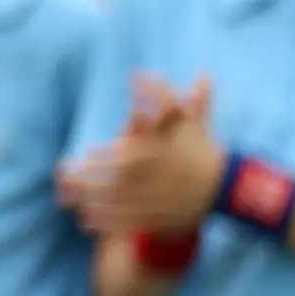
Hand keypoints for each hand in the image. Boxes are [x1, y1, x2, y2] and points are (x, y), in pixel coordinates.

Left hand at [57, 74, 222, 235]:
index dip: (109, 156)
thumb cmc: (206, 151)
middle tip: (63, 178)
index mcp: (169, 159)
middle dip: (90, 181)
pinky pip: (130, 225)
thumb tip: (195, 71)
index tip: (85, 153)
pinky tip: (85, 221)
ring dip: (92, 203)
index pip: (135, 157)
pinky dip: (107, 224)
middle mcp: (165, 183)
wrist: (231, 190)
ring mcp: (164, 204)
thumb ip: (187, 99)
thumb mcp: (198, 123)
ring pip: (122, 206)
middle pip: (121, 183)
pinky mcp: (163, 221)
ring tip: (66, 200)